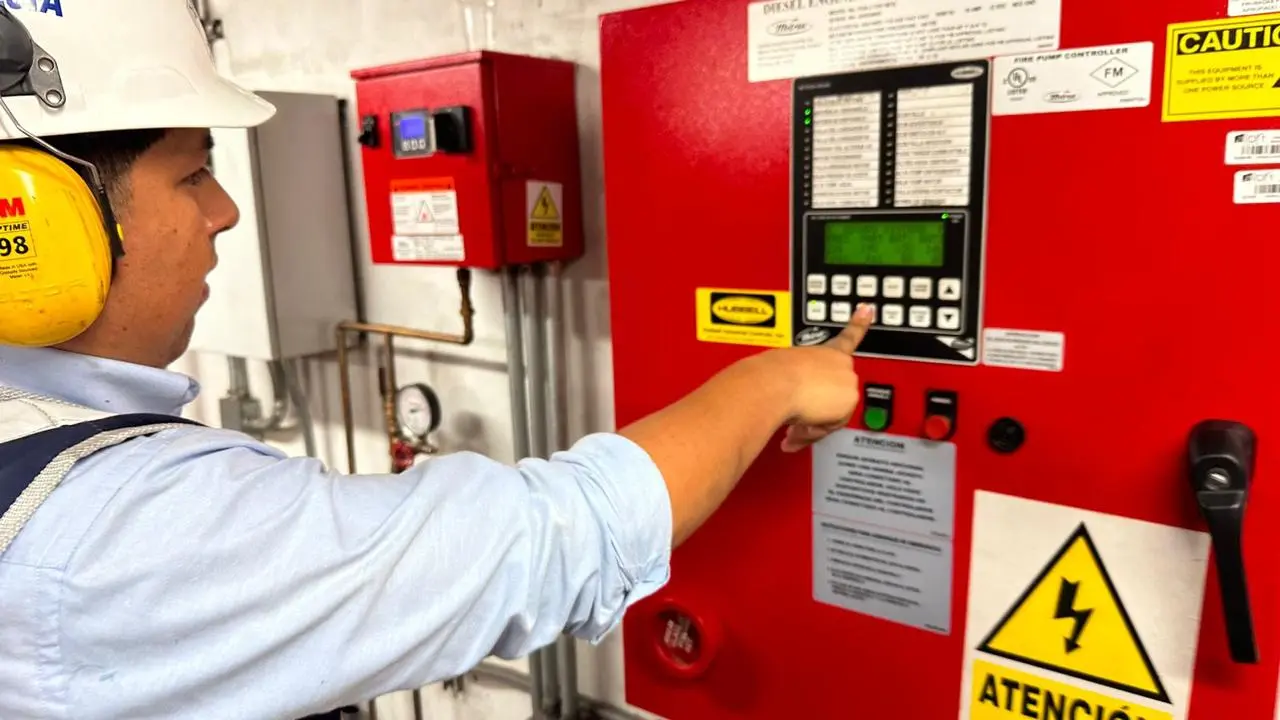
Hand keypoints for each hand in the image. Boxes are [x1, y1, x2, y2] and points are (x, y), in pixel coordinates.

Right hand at [777, 303, 873, 451]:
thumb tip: (795, 406)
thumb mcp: (785, 375)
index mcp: (824, 350)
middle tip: (793, 419)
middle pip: (836, 394)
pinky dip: (814, 431)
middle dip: (816, 411)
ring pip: (834, 413)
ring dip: (810, 424)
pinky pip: (834, 424)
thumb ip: (797, 386)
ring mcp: (847, 380)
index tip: (868, 310)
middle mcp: (840, 362)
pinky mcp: (849, 399)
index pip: (846, 336)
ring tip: (790, 422)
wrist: (772, 384)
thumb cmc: (769, 376)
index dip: (859, 323)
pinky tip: (796, 431)